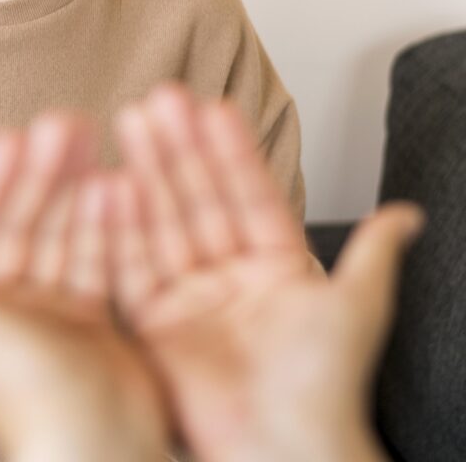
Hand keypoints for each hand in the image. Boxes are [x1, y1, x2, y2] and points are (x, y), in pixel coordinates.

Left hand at [0, 115, 166, 461]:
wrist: (95, 441)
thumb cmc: (14, 389)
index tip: (11, 134)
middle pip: (18, 223)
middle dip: (40, 172)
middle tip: (63, 120)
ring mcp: (46, 316)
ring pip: (57, 234)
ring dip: (73, 186)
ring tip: (90, 136)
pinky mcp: (89, 325)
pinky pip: (93, 260)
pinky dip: (104, 224)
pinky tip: (117, 182)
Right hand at [109, 85, 418, 461]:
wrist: (285, 451)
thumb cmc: (327, 386)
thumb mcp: (357, 306)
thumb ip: (374, 253)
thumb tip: (411, 212)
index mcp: (274, 268)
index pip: (248, 193)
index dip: (231, 150)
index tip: (213, 106)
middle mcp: (228, 277)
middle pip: (200, 197)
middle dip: (181, 147)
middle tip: (162, 97)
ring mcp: (188, 297)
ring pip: (164, 220)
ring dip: (148, 170)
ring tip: (133, 118)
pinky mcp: (153, 324)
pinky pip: (135, 265)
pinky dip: (123, 225)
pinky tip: (112, 181)